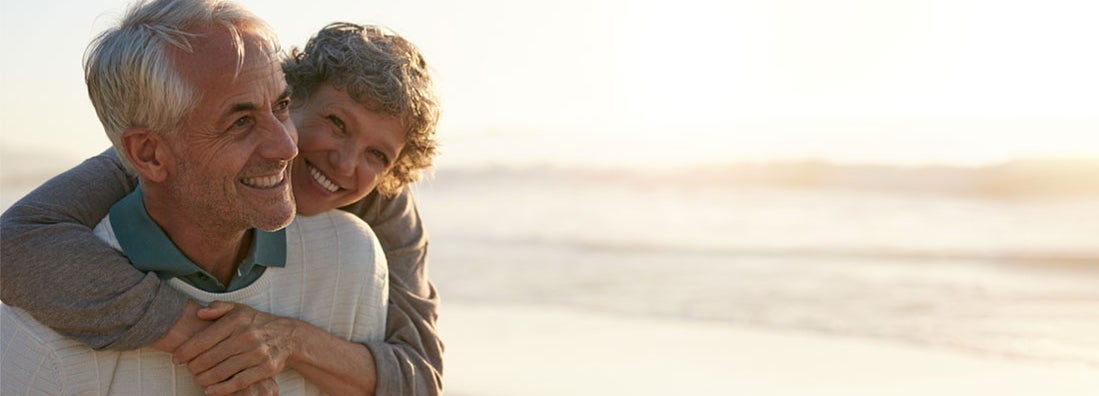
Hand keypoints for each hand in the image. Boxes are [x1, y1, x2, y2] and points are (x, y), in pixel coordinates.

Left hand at [173, 301, 299, 395]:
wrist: (288, 335)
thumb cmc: (257, 322)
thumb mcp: (239, 309)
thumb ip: (218, 308)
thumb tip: (199, 313)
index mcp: (237, 321)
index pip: (204, 339)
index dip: (186, 351)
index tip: (176, 358)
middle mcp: (247, 336)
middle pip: (210, 357)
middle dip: (194, 367)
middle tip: (188, 370)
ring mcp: (257, 353)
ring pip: (222, 371)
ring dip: (204, 379)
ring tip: (197, 379)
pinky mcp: (266, 368)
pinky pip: (239, 382)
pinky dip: (222, 389)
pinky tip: (210, 391)